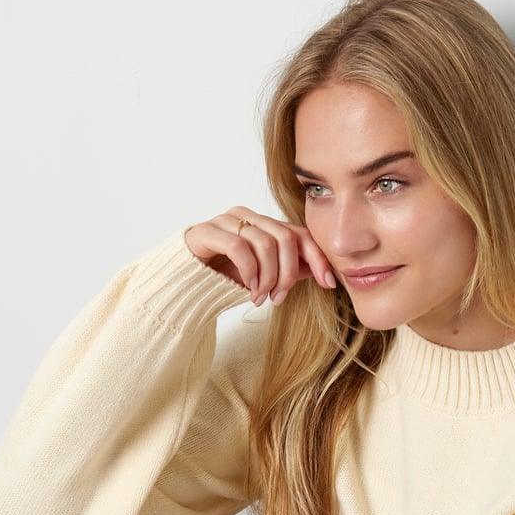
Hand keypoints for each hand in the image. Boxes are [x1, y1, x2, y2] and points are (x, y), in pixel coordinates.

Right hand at [185, 208, 335, 306]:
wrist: (186, 278)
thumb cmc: (226, 274)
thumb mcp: (265, 275)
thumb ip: (290, 269)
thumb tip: (322, 273)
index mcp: (266, 225)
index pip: (301, 235)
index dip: (318, 258)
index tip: (329, 284)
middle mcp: (249, 217)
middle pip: (286, 238)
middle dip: (288, 274)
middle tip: (278, 298)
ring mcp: (228, 221)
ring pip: (265, 243)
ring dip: (267, 277)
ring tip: (260, 296)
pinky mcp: (208, 231)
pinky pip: (239, 247)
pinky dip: (249, 271)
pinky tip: (247, 287)